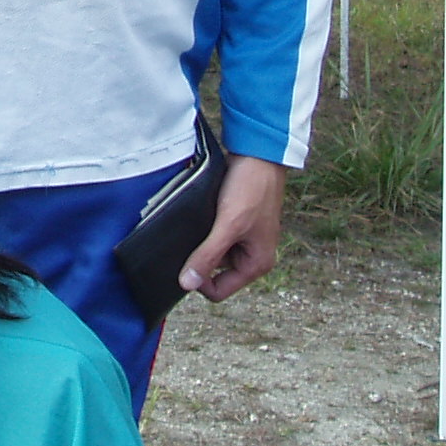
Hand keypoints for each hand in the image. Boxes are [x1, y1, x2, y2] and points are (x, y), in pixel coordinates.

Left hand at [179, 154, 285, 302]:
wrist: (258, 155)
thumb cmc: (251, 189)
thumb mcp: (227, 225)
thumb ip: (208, 256)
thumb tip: (186, 284)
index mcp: (256, 264)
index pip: (218, 291)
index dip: (199, 280)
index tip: (187, 258)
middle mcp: (251, 256)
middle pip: (214, 272)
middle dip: (201, 256)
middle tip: (193, 234)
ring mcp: (243, 239)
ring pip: (212, 251)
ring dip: (202, 239)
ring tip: (200, 220)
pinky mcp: (234, 223)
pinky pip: (213, 235)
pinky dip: (205, 227)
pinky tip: (202, 213)